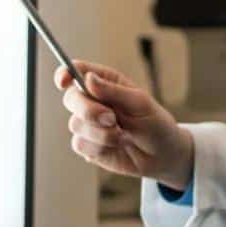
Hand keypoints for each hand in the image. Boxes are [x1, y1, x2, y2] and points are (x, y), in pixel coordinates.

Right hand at [54, 60, 193, 189]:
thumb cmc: (155, 123)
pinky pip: (80, 144)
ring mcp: (89, 123)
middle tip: (112, 119)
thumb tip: (88, 78)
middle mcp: (93, 100)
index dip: (65, 73)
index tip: (64, 82)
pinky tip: (117, 145)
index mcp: (106, 82)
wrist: (162, 155)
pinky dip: (100, 147)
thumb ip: (113, 91)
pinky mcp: (88, 144)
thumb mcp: (140, 103)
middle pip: (71, 98)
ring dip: (101, 133)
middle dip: (89, 110)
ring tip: (124, 135)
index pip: (77, 71)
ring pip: (75, 124)